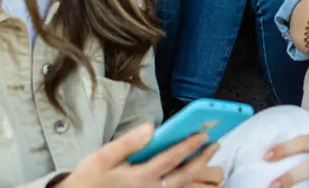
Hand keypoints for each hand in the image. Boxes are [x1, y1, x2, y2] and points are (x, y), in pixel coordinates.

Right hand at [58, 122, 224, 187]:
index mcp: (139, 176)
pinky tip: (199, 181)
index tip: (203, 134)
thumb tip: (151, 127)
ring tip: (217, 166)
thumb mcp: (102, 157)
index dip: (189, 145)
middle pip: (185, 176)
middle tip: (216, 144)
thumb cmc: (91, 178)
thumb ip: (128, 142)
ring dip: (203, 179)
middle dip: (203, 159)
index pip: (171, 159)